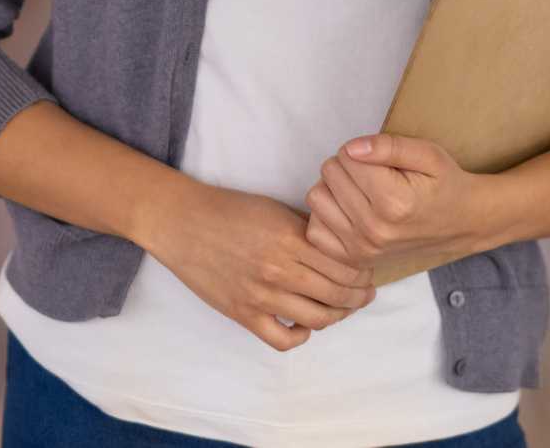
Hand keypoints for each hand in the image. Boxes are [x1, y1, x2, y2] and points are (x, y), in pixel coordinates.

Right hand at [137, 178, 377, 352]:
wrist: (182, 223)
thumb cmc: (228, 210)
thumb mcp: (274, 209)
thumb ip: (308, 229)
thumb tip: (341, 247)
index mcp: (290, 239)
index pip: (344, 266)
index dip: (363, 273)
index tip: (367, 272)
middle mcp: (279, 270)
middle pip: (337, 295)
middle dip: (358, 297)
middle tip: (364, 293)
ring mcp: (261, 296)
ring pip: (317, 319)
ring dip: (337, 316)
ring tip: (340, 309)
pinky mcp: (243, 314)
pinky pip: (282, 340)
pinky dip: (301, 336)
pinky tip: (303, 325)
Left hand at [302, 134, 498, 271]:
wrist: (462, 223)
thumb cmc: (444, 184)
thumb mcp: (427, 154)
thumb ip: (388, 147)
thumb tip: (350, 149)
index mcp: (393, 201)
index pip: (346, 157)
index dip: (360, 150)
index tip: (378, 159)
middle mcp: (374, 229)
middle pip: (329, 174)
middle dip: (346, 165)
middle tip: (370, 173)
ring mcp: (363, 248)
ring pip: (317, 198)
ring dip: (332, 187)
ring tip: (358, 189)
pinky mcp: (355, 259)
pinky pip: (315, 229)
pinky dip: (326, 215)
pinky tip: (347, 209)